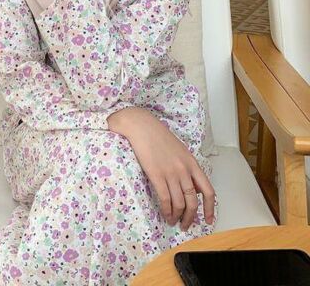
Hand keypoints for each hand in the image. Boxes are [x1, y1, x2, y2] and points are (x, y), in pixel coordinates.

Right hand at [108, 107, 214, 230]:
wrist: (142, 126)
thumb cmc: (158, 136)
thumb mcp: (180, 150)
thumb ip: (187, 167)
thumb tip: (190, 186)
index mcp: (192, 163)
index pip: (208, 191)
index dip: (209, 209)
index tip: (207, 220)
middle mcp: (184, 170)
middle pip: (193, 202)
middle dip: (190, 217)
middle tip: (185, 225)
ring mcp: (171, 173)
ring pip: (179, 203)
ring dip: (177, 216)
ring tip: (173, 221)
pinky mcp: (157, 175)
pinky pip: (165, 199)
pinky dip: (166, 210)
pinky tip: (165, 214)